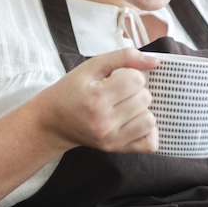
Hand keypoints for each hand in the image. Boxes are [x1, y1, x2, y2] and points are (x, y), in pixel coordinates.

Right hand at [33, 48, 160, 155]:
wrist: (53, 121)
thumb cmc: (71, 91)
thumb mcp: (91, 66)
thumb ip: (123, 57)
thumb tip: (154, 61)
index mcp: (96, 98)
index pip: (136, 80)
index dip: (131, 74)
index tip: (118, 78)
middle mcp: (104, 121)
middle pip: (145, 98)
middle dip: (137, 91)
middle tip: (120, 92)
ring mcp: (111, 138)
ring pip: (150, 120)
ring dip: (143, 110)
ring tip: (127, 107)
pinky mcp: (116, 149)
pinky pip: (149, 143)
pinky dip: (148, 131)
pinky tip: (135, 122)